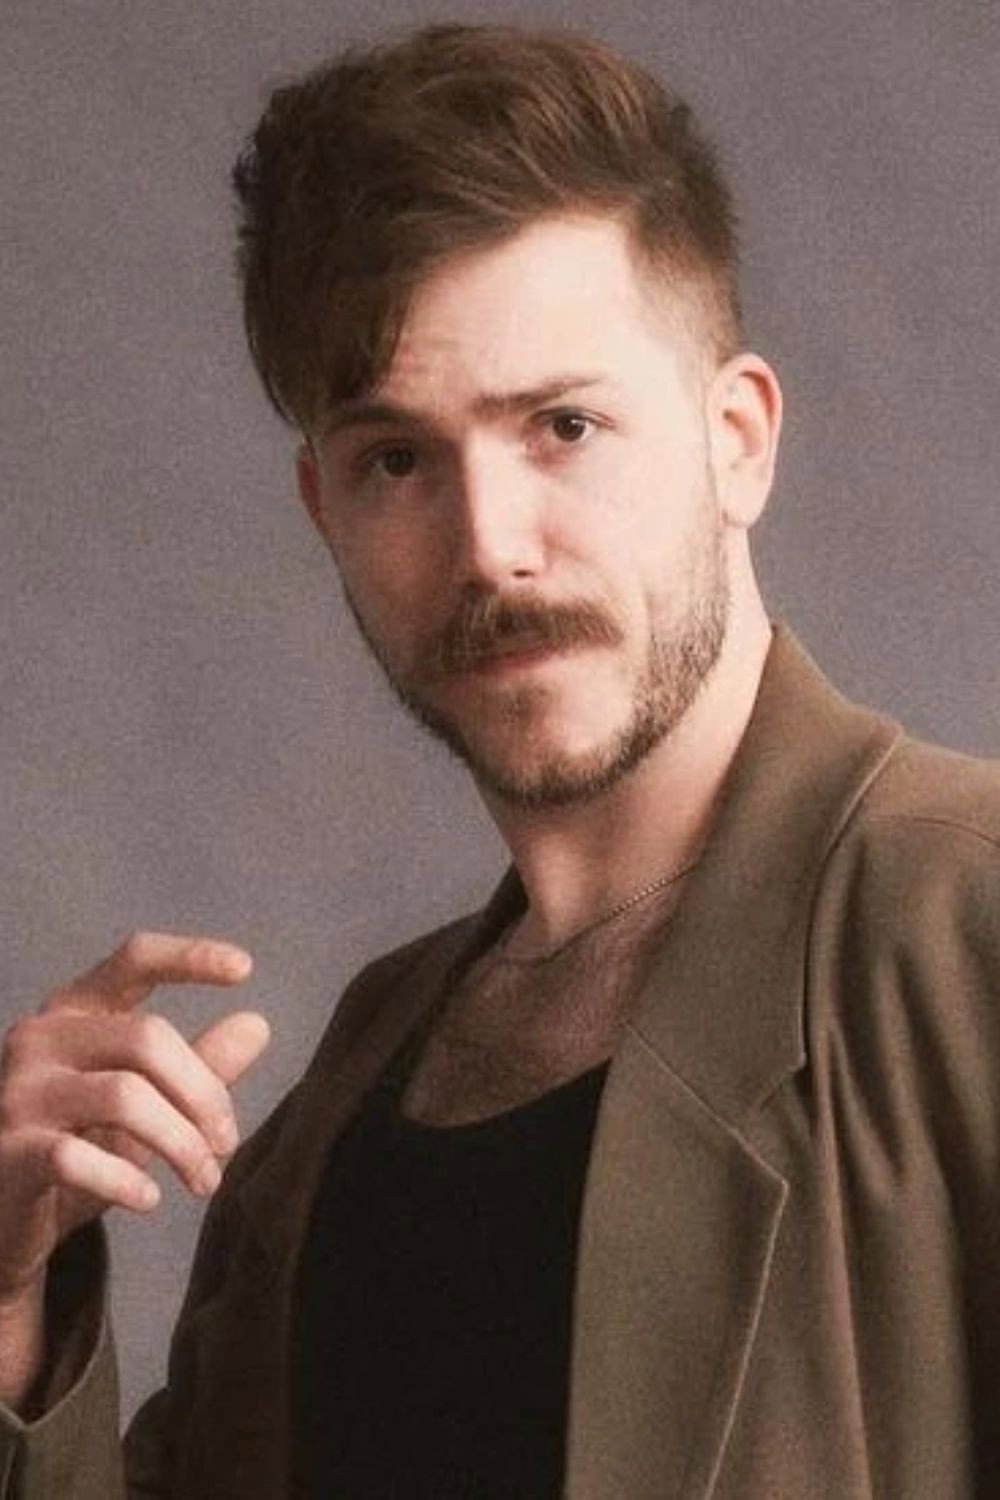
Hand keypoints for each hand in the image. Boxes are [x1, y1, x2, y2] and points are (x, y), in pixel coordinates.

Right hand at [0, 931, 269, 1309]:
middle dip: (204, 1094)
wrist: (2, 1223)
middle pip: (147, 1038)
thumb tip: (257, 1025)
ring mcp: (18, 1094)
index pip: (133, 961)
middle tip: (227, 1145)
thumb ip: (197, 1067)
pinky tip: (149, 1200)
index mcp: (74, 1012)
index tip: (245, 969)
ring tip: (204, 1181)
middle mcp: (40, 1039)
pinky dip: (124, 1181)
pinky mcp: (6, 1152)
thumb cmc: (75, 1151)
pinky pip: (75, 1156)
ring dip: (181, 1144)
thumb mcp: (144, 1107)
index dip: (189, 957)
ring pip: (123, 1097)